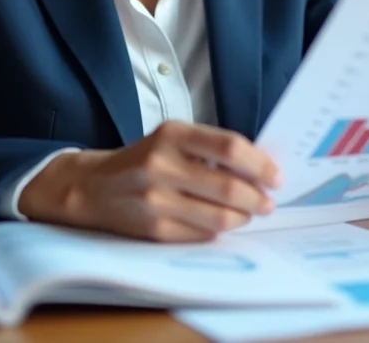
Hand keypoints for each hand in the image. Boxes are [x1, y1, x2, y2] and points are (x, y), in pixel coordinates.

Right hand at [18, 121, 281, 241]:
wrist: (92, 187)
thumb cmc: (143, 159)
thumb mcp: (173, 139)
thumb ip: (211, 148)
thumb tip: (260, 167)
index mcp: (172, 134)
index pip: (229, 147)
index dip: (260, 164)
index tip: (275, 176)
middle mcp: (162, 165)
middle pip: (229, 187)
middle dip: (257, 198)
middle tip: (268, 202)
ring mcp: (156, 200)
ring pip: (219, 217)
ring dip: (243, 217)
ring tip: (249, 213)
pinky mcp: (154, 229)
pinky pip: (201, 234)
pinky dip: (218, 230)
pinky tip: (221, 222)